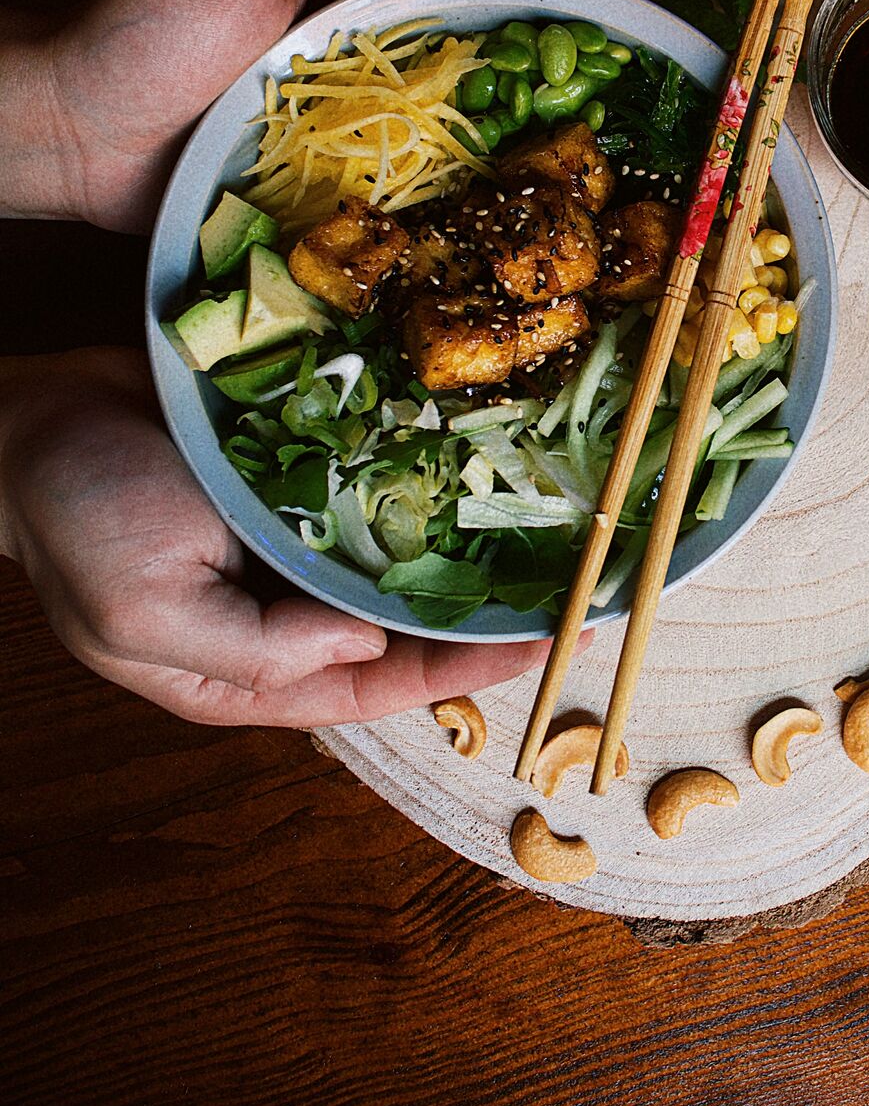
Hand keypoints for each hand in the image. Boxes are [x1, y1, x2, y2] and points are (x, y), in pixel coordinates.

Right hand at [0, 350, 565, 725]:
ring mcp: (294, 540)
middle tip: (578, 579)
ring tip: (553, 528)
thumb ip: (258, 649)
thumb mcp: (146, 609)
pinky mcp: (296, 476)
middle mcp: (288, 613)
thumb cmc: (76, 518)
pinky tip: (484, 461)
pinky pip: (378, 486)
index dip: (468, 670)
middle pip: (408, 629)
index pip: (383, 687)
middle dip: (488, 612)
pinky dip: (429, 481)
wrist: (28, 418)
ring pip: (404, 558)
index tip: (549, 641)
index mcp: (253, 670)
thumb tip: (368, 645)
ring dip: (471, 546)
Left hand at [11, 0, 578, 231]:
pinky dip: (460, 171)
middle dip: (535, 27)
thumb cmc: (138, 26)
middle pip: (460, 18)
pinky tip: (508, 182)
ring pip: (446, 94)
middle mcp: (349, 30)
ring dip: (513, 102)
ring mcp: (343, 104)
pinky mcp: (331, 171)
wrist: (73, 135)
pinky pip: (407, 165)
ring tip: (585, 115)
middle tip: (610, 47)